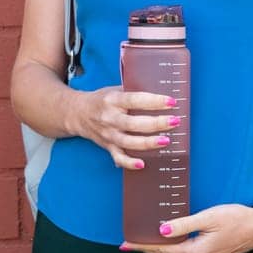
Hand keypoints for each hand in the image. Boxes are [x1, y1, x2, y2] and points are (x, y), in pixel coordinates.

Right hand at [65, 85, 180, 171]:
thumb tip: (161, 89)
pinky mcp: (107, 147)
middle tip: (175, 121)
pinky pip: (118, 157)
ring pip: (129, 142)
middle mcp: (109, 118)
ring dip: (148, 143)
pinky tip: (143, 164)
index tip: (171, 102)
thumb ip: (133, 90)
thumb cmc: (102, 100)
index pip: (135, 100)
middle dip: (157, 123)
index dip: (154, 101)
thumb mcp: (114, 90)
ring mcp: (108, 134)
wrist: (77, 114)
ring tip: (166, 141)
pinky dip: (129, 163)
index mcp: (112, 100)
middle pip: (134, 123)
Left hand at [122, 202, 252, 252]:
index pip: (162, 250)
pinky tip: (168, 247)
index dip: (143, 246)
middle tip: (129, 245)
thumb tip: (161, 231)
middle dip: (147, 251)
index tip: (127, 243)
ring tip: (144, 246)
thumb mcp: (209, 217)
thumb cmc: (236, 218)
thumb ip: (184, 225)